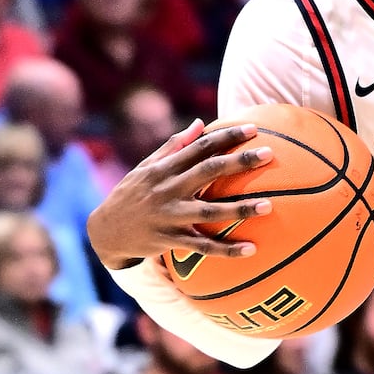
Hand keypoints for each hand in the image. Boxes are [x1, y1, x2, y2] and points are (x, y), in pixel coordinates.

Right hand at [87, 119, 273, 268]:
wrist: (105, 232)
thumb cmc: (131, 195)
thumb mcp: (146, 168)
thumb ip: (174, 146)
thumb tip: (201, 123)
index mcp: (164, 168)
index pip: (200, 147)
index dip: (227, 137)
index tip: (253, 129)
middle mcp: (167, 189)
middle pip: (208, 171)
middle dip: (239, 162)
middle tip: (269, 154)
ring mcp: (169, 216)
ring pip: (209, 211)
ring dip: (240, 208)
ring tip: (269, 205)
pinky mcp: (170, 241)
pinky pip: (202, 246)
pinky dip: (226, 249)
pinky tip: (251, 249)